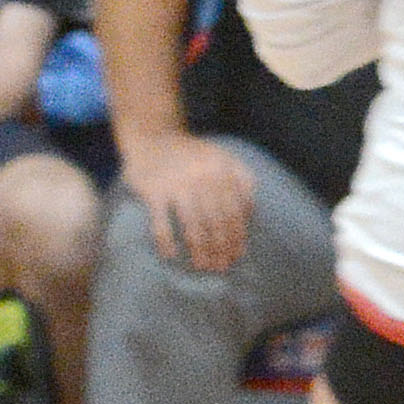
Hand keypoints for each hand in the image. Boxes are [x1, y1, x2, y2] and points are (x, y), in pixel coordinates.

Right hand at [130, 131, 255, 278]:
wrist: (152, 136)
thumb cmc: (193, 154)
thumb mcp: (224, 158)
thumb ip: (243, 181)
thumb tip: (250, 216)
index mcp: (223, 170)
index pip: (235, 210)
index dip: (238, 235)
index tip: (237, 255)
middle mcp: (203, 177)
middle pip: (216, 220)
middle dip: (221, 247)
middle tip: (221, 267)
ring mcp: (176, 184)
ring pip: (193, 224)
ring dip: (200, 248)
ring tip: (203, 266)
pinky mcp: (153, 191)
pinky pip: (161, 221)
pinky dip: (166, 240)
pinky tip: (171, 255)